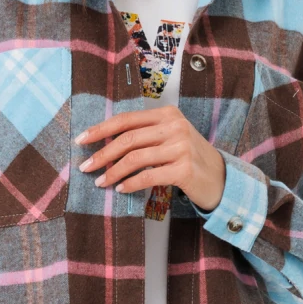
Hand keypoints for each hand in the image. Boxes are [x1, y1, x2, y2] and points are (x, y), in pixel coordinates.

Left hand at [75, 107, 225, 213]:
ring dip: (113, 172)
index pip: (126, 119)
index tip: (81, 140)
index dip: (101, 130)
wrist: (220, 178)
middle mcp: (175, 127)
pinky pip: (148, 177)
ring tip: (100, 182)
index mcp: (167, 114)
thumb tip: (106, 145)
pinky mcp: (184, 170)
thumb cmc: (189, 159)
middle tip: (86, 167)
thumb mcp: (170, 138)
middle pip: (128, 139)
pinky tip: (121, 189)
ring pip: (135, 158)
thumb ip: (145, 135)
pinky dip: (130, 184)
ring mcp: (181, 148)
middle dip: (102, 154)